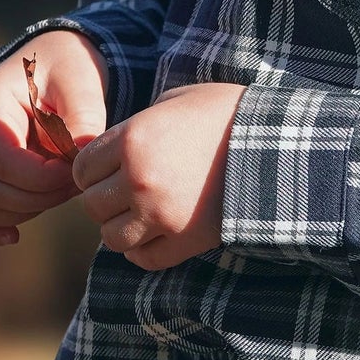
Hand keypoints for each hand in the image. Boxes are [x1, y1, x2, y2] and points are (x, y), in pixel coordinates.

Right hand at [0, 30, 109, 245]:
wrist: (56, 62)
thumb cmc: (69, 68)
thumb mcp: (81, 82)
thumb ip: (83, 120)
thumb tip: (79, 161)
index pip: (5, 162)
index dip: (44, 178)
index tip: (76, 171)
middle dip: (41, 196)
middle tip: (78, 182)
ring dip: (28, 209)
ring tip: (66, 189)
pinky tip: (14, 238)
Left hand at [71, 80, 246, 271]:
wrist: (277, 143)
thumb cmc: (225, 113)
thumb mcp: (176, 101)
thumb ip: (137, 124)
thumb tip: (112, 149)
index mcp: (132, 139)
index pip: (82, 168)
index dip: (93, 168)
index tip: (108, 168)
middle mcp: (139, 180)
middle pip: (92, 205)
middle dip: (105, 197)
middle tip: (124, 190)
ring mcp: (161, 215)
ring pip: (111, 237)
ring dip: (121, 226)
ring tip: (138, 213)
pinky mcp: (185, 240)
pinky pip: (144, 258)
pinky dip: (142, 250)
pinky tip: (152, 234)